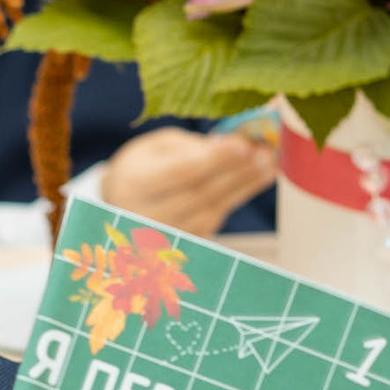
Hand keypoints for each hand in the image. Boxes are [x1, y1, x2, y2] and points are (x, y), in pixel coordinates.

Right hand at [99, 129, 275, 236]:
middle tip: (265, 153)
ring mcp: (163, 237)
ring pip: (211, 211)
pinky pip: (214, 222)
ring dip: (244, 187)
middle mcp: (144, 215)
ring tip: (268, 164)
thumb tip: (235, 144)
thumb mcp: (157, 146)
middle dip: (236, 172)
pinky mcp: (180, 246)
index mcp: (133, 183)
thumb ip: (192, 146)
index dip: (214, 160)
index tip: (242, 144)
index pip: (179, 173)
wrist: (122, 204)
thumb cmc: (142, 168)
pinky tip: (255, 181)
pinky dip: (237, 199)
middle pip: (199, 194)